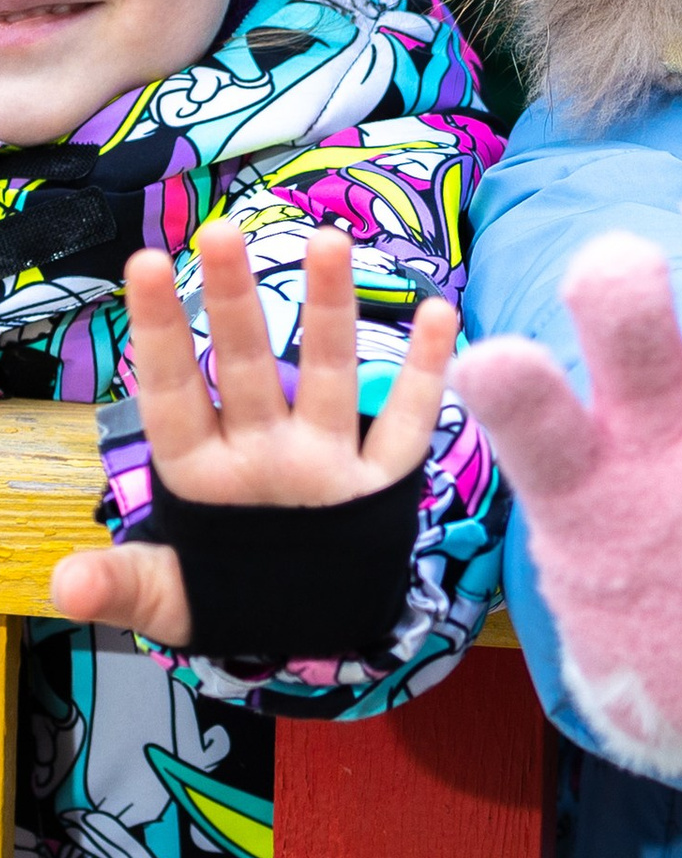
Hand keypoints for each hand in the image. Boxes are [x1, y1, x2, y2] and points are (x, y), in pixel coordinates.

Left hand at [51, 220, 460, 643]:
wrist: (311, 627)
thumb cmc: (232, 596)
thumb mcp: (169, 602)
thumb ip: (124, 588)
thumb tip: (65, 586)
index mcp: (203, 479)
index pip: (174, 397)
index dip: (161, 333)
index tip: (147, 263)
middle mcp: (264, 455)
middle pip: (246, 370)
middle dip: (236, 301)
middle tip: (223, 230)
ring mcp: (325, 463)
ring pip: (327, 377)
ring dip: (331, 310)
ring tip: (329, 241)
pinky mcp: (380, 485)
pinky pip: (408, 424)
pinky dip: (428, 371)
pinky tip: (439, 315)